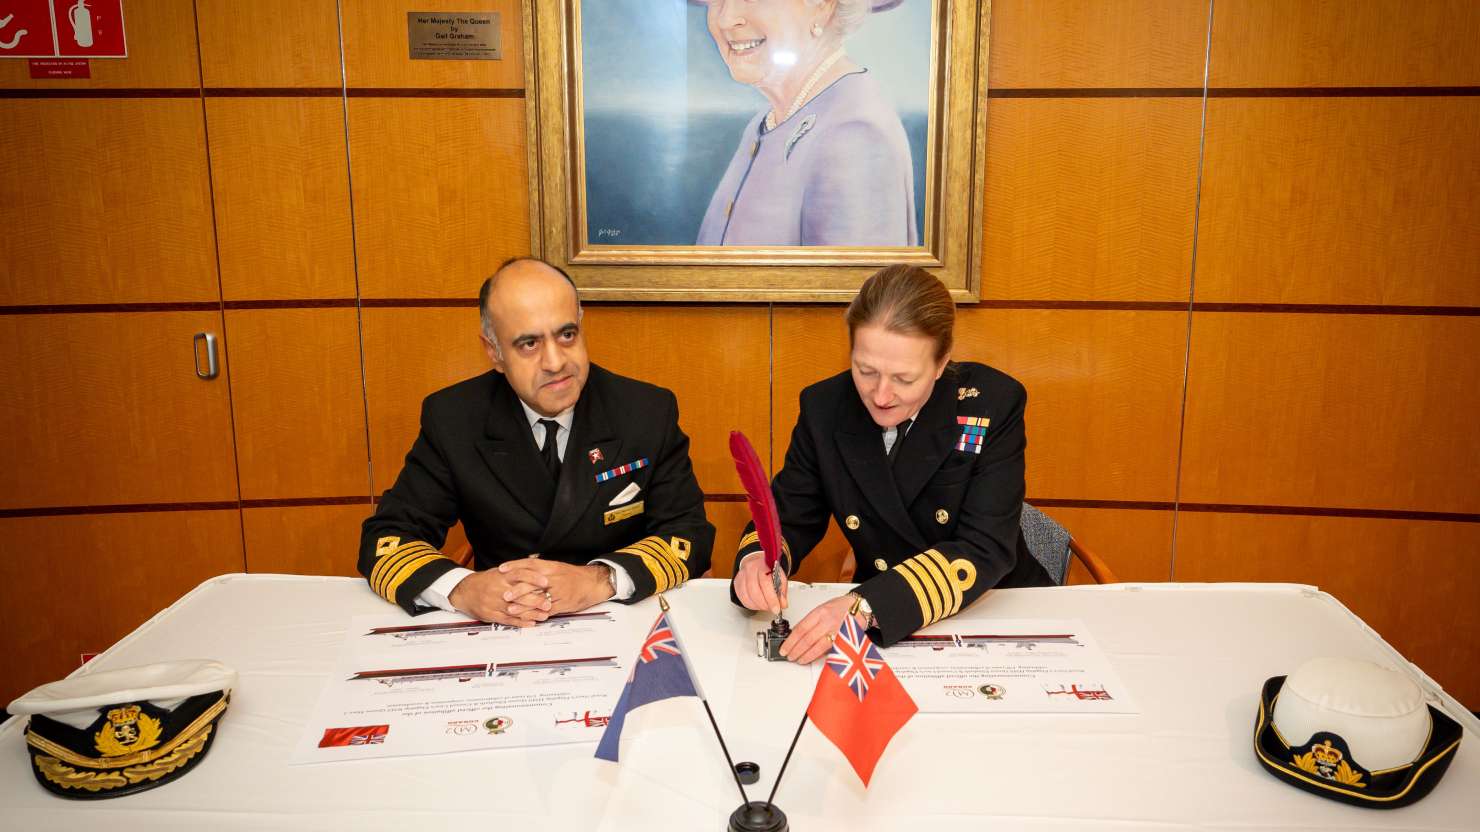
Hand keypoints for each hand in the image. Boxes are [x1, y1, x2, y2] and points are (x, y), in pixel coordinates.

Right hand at [447, 568, 551, 626]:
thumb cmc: (485, 581)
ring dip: (531, 613)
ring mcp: (494, 603)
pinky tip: (531, 623)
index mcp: (501, 576)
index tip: (545, 581)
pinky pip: (507, 620)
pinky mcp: (491, 614)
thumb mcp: (498, 572)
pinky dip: (520, 622)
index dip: (533, 578)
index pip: (519, 574)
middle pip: (519, 594)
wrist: (464, 591)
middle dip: (536, 599)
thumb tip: (536, 565)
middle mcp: (498, 589)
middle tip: (549, 603)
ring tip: (544, 616)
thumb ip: (515, 571)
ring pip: (515, 609)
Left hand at [497, 557, 612, 615]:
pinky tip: (526, 617)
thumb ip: (541, 567)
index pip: (530, 564)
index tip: (501, 569)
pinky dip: (535, 614)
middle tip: (504, 594)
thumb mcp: (557, 567)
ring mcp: (558, 592)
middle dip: (516, 589)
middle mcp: (553, 578)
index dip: (515, 566)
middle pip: (532, 583)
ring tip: (510, 608)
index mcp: (551, 567)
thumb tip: (524, 566)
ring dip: (523, 605)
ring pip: (538, 599)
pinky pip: (546, 610)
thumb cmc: (573, 576)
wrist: (592, 583)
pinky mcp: (562, 604)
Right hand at [733, 551, 787, 614]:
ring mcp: (742, 575)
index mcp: (763, 564)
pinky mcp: (736, 583)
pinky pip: (742, 598)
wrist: (758, 563)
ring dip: (758, 605)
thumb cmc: (769, 570)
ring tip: (766, 606)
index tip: (776, 608)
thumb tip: (782, 604)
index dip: (771, 598)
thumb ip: (782, 591)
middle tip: (772, 609)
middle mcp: (750, 568)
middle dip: (764, 604)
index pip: (765, 582)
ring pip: (747, 596)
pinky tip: (758, 604)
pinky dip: (751, 605)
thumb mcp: (781, 577)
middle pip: (754, 590)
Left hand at [779, 595, 860, 664]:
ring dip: (805, 655)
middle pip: (806, 639)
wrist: (862, 607)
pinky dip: (818, 656)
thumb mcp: (823, 608)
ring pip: (816, 647)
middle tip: (788, 655)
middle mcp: (827, 622)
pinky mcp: (843, 641)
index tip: (784, 647)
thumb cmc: (842, 607)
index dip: (790, 641)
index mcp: (820, 612)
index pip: (800, 628)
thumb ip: (811, 621)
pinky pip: (828, 650)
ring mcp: (836, 632)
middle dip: (795, 650)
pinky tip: (812, 658)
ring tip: (798, 659)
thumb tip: (797, 633)